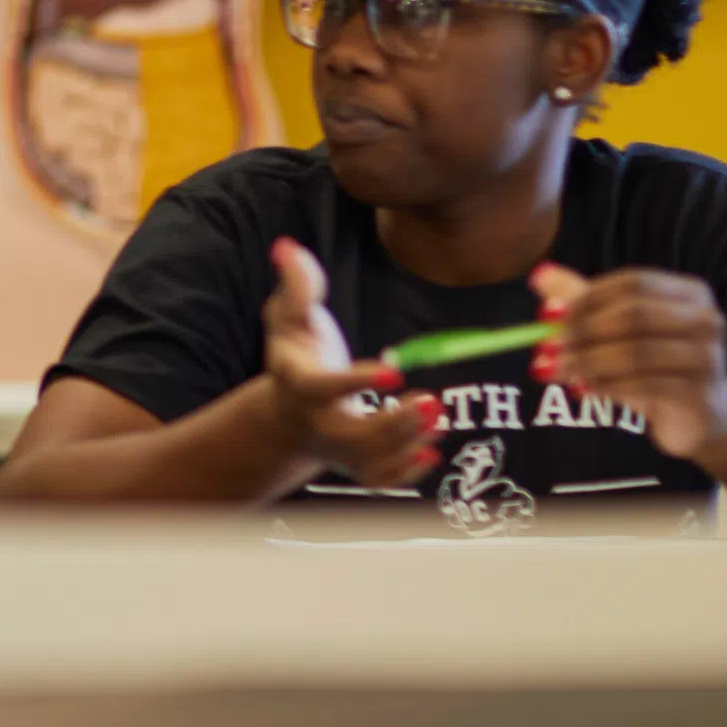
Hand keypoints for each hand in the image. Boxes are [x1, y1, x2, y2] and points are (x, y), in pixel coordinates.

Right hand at [262, 239, 441, 488]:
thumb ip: (296, 285)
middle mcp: (315, 423)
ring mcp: (336, 451)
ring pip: (371, 459)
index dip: (357, 381)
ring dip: (407, 441)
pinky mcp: (355, 467)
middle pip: (351, 434)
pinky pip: (379, 480)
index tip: (394, 369)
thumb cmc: (296, 355)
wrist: (287, 413)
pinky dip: (405, 473)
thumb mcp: (288, 316)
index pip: (324, 387)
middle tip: (430, 402)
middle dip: (392, 423)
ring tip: (439, 415)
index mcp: (299, 383)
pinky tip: (431, 451)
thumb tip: (287, 246)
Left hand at [530, 262, 726, 459]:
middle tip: (545, 345)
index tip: (547, 314)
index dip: (587, 296)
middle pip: (635, 315)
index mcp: (691, 293)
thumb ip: (584, 300)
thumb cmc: (658, 364)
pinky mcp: (701, 396)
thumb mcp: (620, 329)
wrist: (703, 416)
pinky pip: (645, 386)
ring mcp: (709, 359)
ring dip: (586, 360)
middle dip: (583, 329)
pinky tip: (581, 388)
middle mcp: (708, 321)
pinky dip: (606, 385)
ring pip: (637, 352)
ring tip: (553, 369)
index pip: (633, 284)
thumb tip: (539, 275)